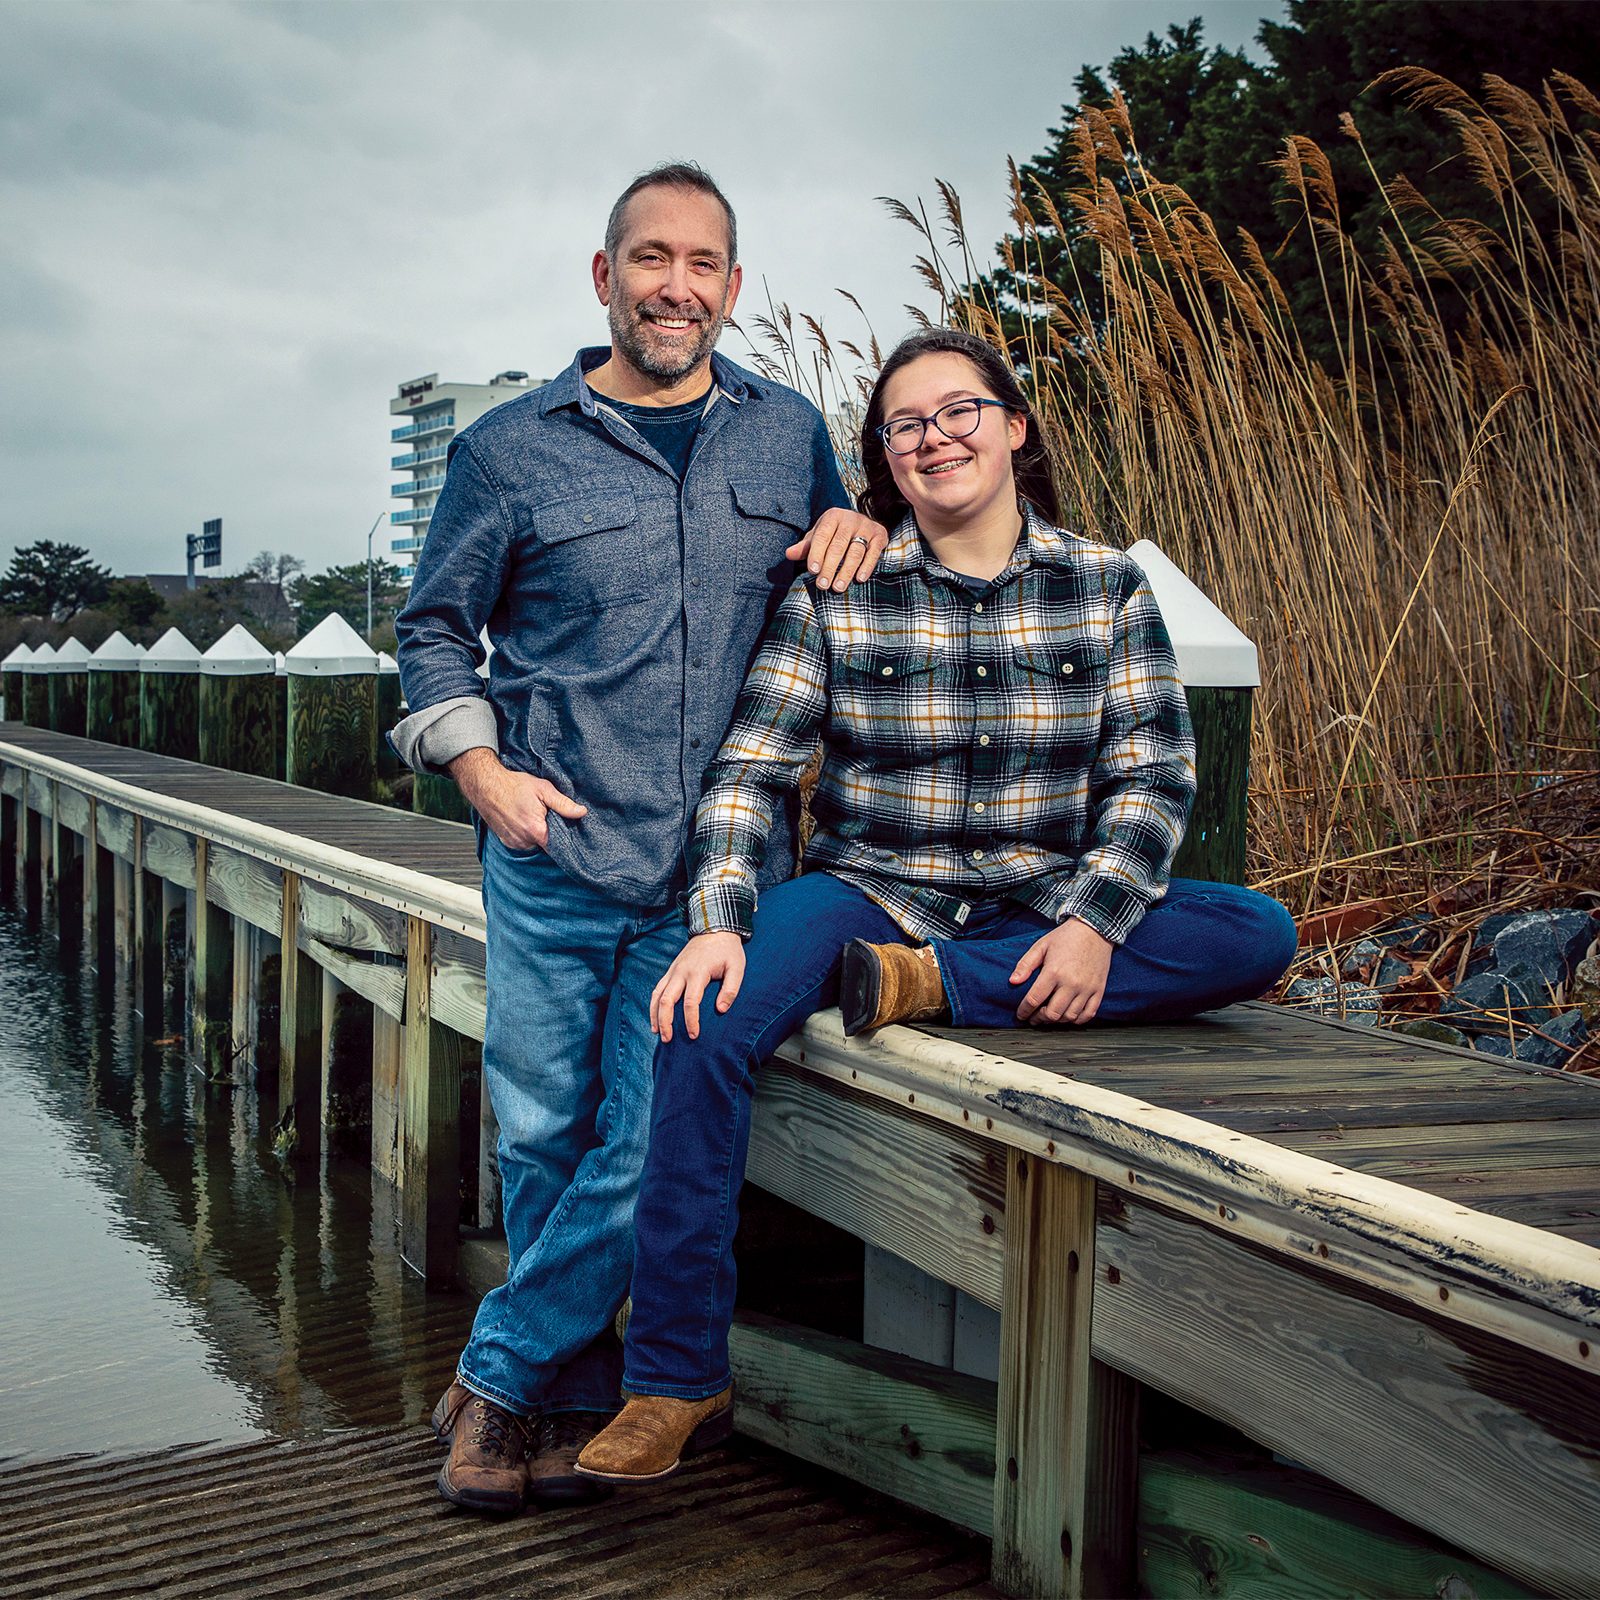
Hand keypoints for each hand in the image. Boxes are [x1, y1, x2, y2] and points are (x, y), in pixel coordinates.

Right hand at [448, 747, 586, 849]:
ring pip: (534, 844)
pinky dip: (526, 834)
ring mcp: (514, 843)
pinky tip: (523, 820)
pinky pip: (523, 842)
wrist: (486, 785)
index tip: (567, 829)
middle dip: (550, 832)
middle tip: (548, 816)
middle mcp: (524, 842)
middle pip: (547, 844)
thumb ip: (563, 804)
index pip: (559, 846)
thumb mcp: (543, 790)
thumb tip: (581, 812)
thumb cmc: (513, 785)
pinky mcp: (506, 842)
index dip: (565, 838)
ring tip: (533, 816)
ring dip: (537, 833)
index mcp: (536, 831)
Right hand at [651, 932, 745, 1041]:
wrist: (715, 928)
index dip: (691, 1021)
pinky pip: (657, 989)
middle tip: (668, 1041)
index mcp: (698, 972)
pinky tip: (655, 1018)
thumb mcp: (737, 967)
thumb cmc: (728, 951)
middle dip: (666, 1022)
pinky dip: (654, 1004)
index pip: (691, 1001)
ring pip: (657, 995)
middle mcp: (681, 972)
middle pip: (667, 1000)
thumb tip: (721, 1010)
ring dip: (656, 1015)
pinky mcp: (671, 970)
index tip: (694, 1035)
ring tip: (658, 1033)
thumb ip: (731, 989)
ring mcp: (673, 971)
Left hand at [787, 508, 888, 591]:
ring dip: (846, 571)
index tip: (812, 571)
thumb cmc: (836, 533)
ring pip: (855, 552)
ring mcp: (867, 527)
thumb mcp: (819, 537)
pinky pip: (873, 553)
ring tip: (838, 587)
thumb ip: (805, 547)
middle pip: (838, 546)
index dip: (816, 554)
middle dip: (829, 567)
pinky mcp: (880, 536)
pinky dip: (866, 567)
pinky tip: (859, 579)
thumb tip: (788, 554)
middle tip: (822, 585)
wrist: (863, 524)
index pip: (822, 536)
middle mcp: (850, 519)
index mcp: (832, 516)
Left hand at [1010, 918, 1113, 1025]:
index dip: (1024, 1011)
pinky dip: (1077, 1020)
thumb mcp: (1041, 946)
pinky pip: (1088, 1014)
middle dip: (1039, 1018)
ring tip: (1049, 1016)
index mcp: (1054, 971)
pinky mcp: (1098, 990)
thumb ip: (1025, 964)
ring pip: (1069, 1017)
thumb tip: (1013, 981)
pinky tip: (1068, 1016)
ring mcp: (1087, 988)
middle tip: (1034, 1017)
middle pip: (1052, 1013)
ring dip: (1057, 1021)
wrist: (1094, 930)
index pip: (1034, 1000)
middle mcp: (1071, 983)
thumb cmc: (1065, 937)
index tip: (1020, 1015)